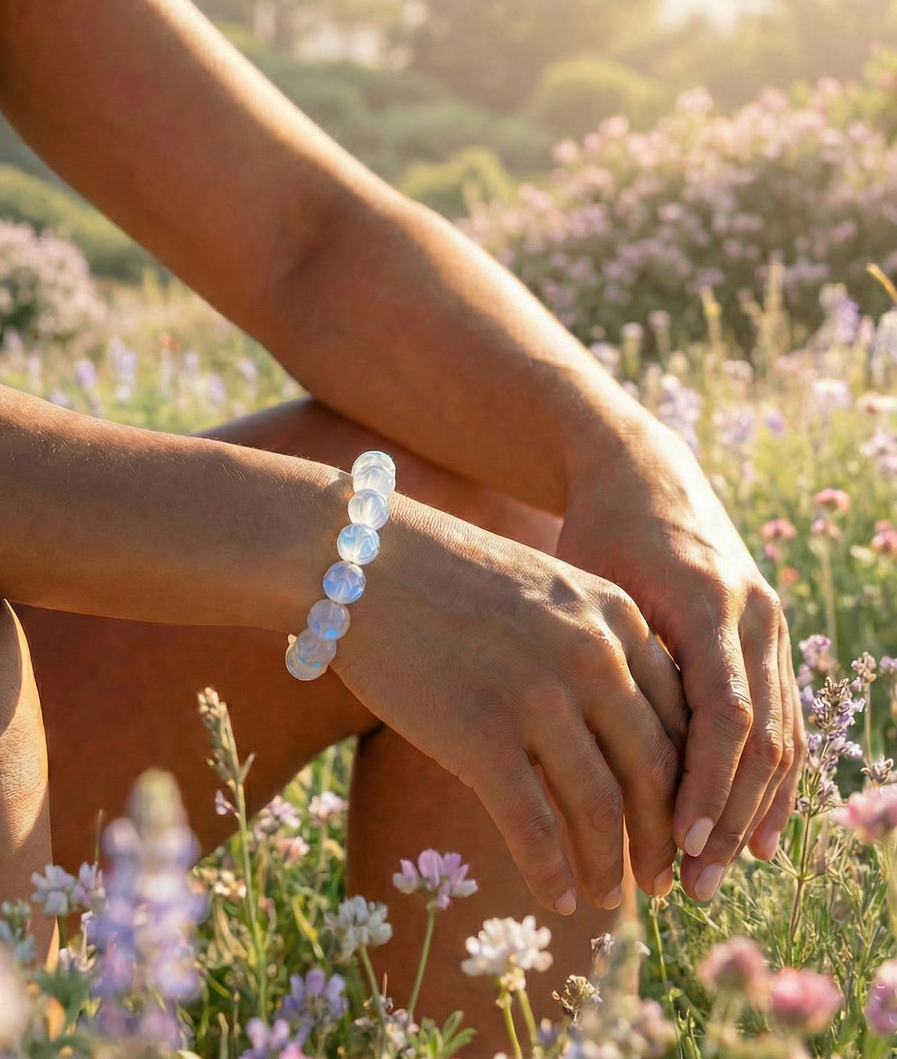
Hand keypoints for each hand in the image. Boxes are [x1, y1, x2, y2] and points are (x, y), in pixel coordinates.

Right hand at [332, 497, 687, 913]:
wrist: (357, 559)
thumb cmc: (441, 573)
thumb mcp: (540, 590)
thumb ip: (588, 647)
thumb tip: (612, 731)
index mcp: (614, 616)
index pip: (679, 720)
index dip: (687, 785)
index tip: (680, 825)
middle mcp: (591, 655)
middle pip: (655, 771)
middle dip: (662, 839)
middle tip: (660, 881)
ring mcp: (536, 695)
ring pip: (601, 808)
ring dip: (611, 867)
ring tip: (607, 898)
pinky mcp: (479, 733)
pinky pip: (533, 826)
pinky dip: (551, 872)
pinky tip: (556, 897)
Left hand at [555, 417, 804, 902]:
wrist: (641, 471)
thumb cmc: (593, 529)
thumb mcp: (585, 582)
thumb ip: (597, 658)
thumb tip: (572, 763)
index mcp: (706, 599)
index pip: (723, 714)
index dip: (705, 785)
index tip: (676, 845)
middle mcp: (754, 613)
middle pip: (760, 738)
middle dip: (728, 817)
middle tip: (690, 885)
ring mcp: (772, 623)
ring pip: (781, 737)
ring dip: (752, 812)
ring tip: (715, 873)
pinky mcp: (770, 635)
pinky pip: (784, 718)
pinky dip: (773, 780)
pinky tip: (753, 833)